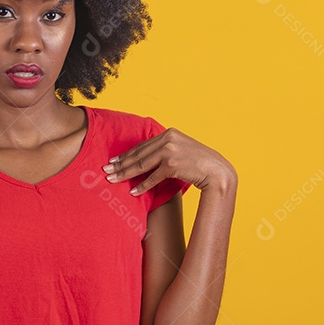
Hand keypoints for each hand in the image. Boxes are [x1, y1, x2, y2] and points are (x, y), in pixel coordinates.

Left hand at [101, 127, 236, 196]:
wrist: (217, 171)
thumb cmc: (199, 163)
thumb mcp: (181, 150)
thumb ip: (165, 150)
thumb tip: (146, 159)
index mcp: (168, 133)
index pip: (142, 146)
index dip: (126, 154)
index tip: (113, 160)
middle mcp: (168, 139)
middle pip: (138, 154)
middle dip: (120, 163)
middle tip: (105, 170)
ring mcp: (170, 151)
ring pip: (141, 164)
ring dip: (125, 174)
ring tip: (112, 179)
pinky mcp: (172, 165)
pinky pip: (153, 177)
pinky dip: (142, 185)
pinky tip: (132, 191)